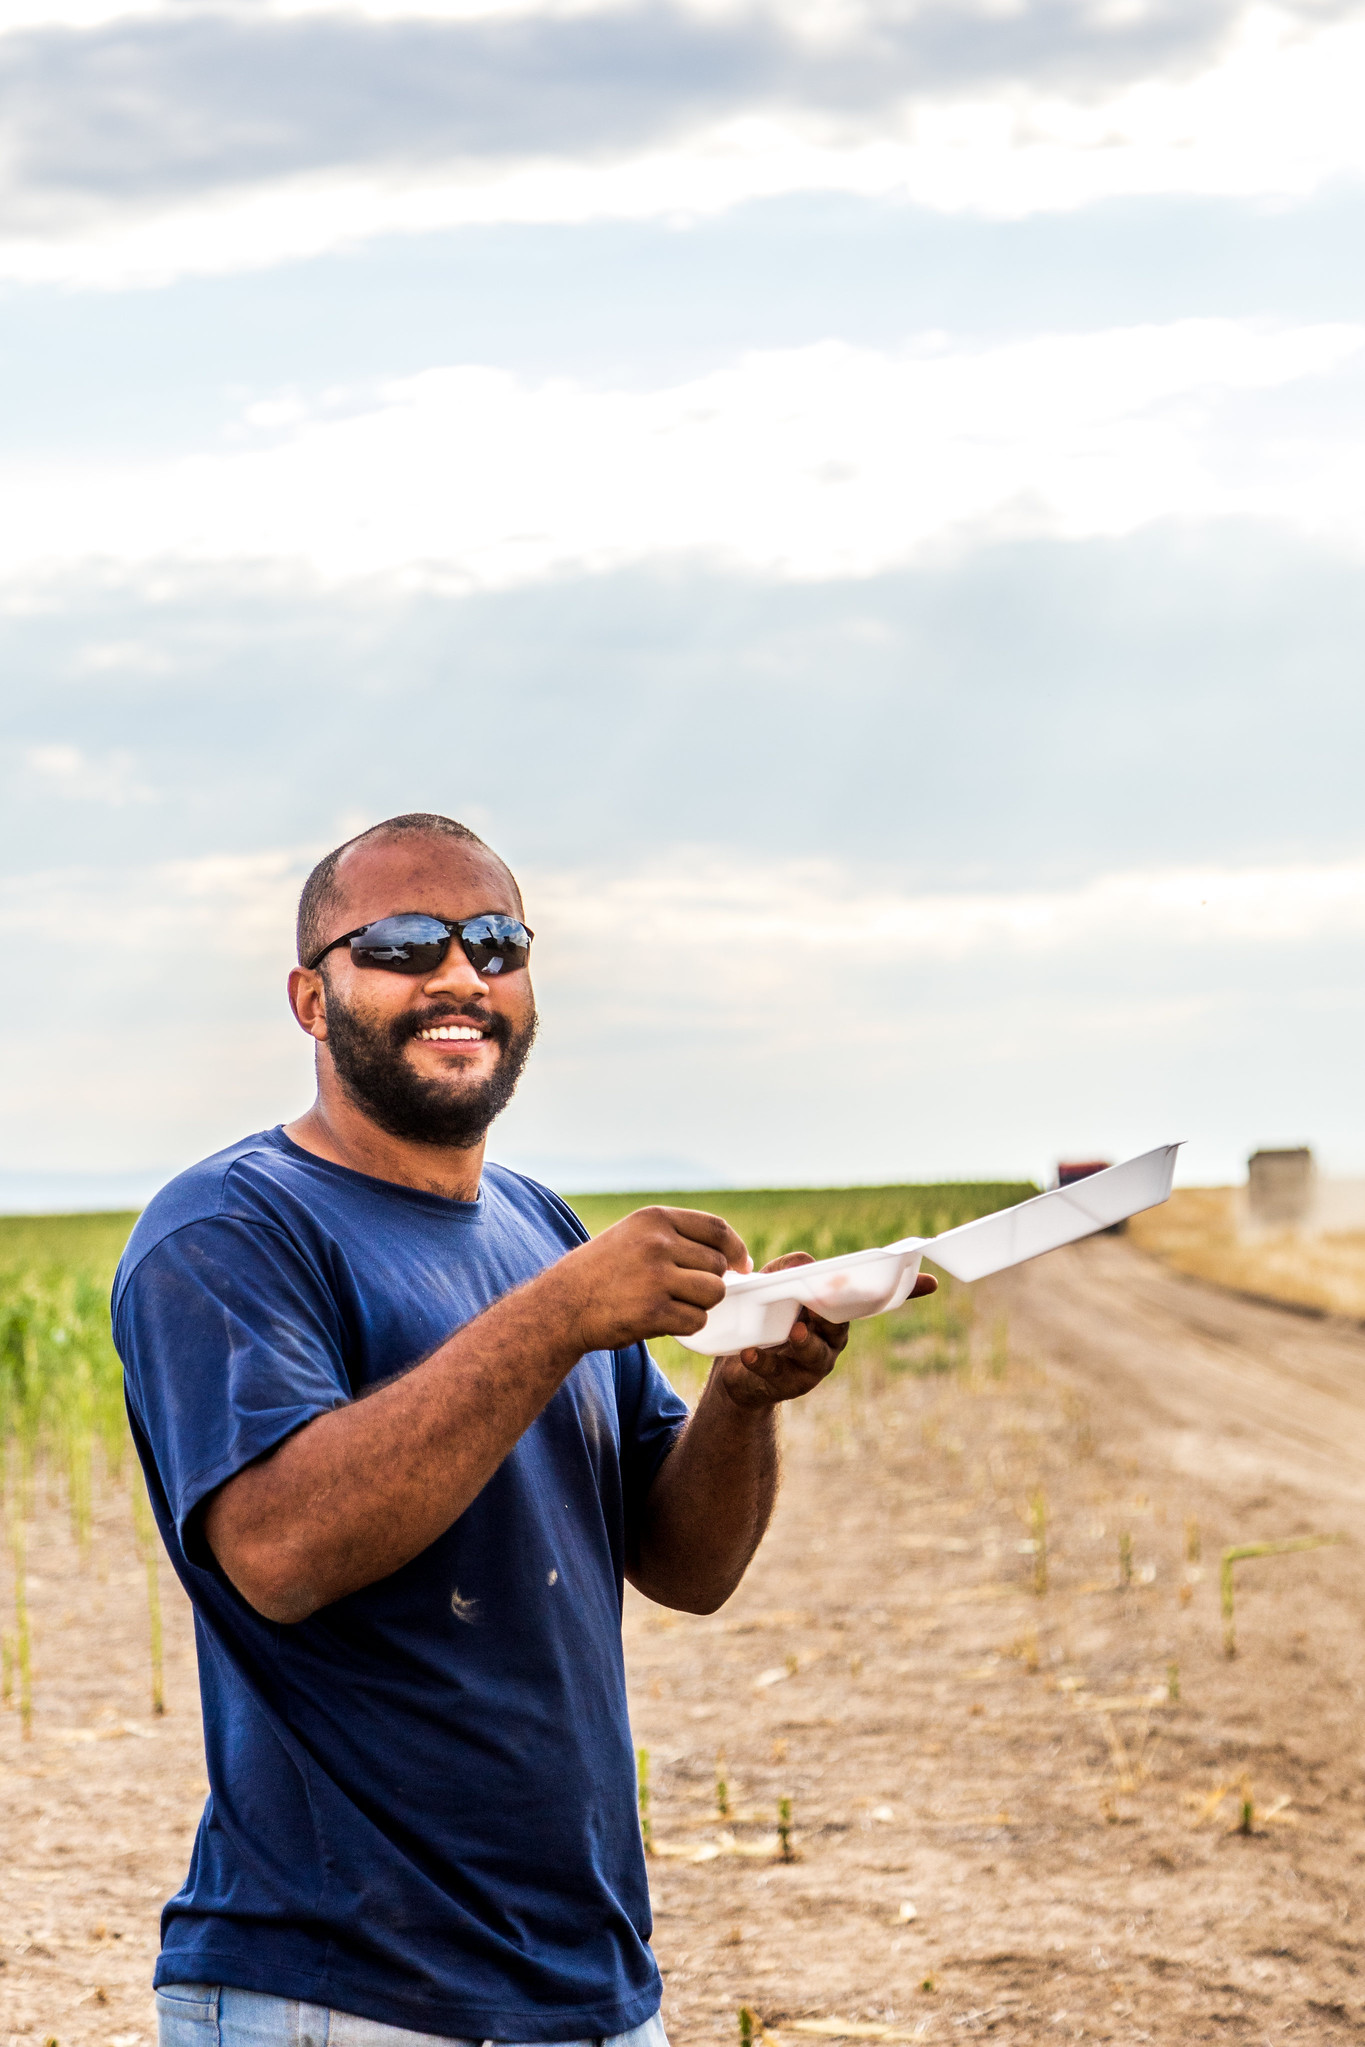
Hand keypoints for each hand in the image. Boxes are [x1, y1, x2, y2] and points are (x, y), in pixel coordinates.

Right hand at [548, 1206, 750, 1355]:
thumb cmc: (602, 1272)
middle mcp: (657, 1243)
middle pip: (717, 1266)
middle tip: (687, 1293)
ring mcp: (655, 1277)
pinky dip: (686, 1326)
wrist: (561, 1305)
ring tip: (673, 1305)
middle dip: (710, 1283)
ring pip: (713, 1293)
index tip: (741, 1266)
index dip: (736, 1250)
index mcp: (655, 1219)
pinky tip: (662, 1321)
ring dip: (700, 1304)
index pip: (716, 1229)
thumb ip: (675, 1237)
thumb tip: (730, 1256)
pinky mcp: (652, 1312)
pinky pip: (696, 1320)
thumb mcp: (634, 1236)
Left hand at [714, 1252, 937, 1410]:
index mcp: (835, 1311)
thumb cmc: (763, 1318)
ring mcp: (814, 1363)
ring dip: (806, 1343)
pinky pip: (778, 1372)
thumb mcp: (771, 1285)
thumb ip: (789, 1269)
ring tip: (795, 1332)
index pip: (871, 1299)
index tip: (931, 1282)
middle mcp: (832, 1338)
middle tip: (824, 1299)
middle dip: (834, 1311)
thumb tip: (808, 1262)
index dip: (905, 1291)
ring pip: (817, 1354)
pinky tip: (750, 1354)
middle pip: (841, 1324)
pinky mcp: (790, 1384)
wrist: (738, 1368)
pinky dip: (764, 1362)